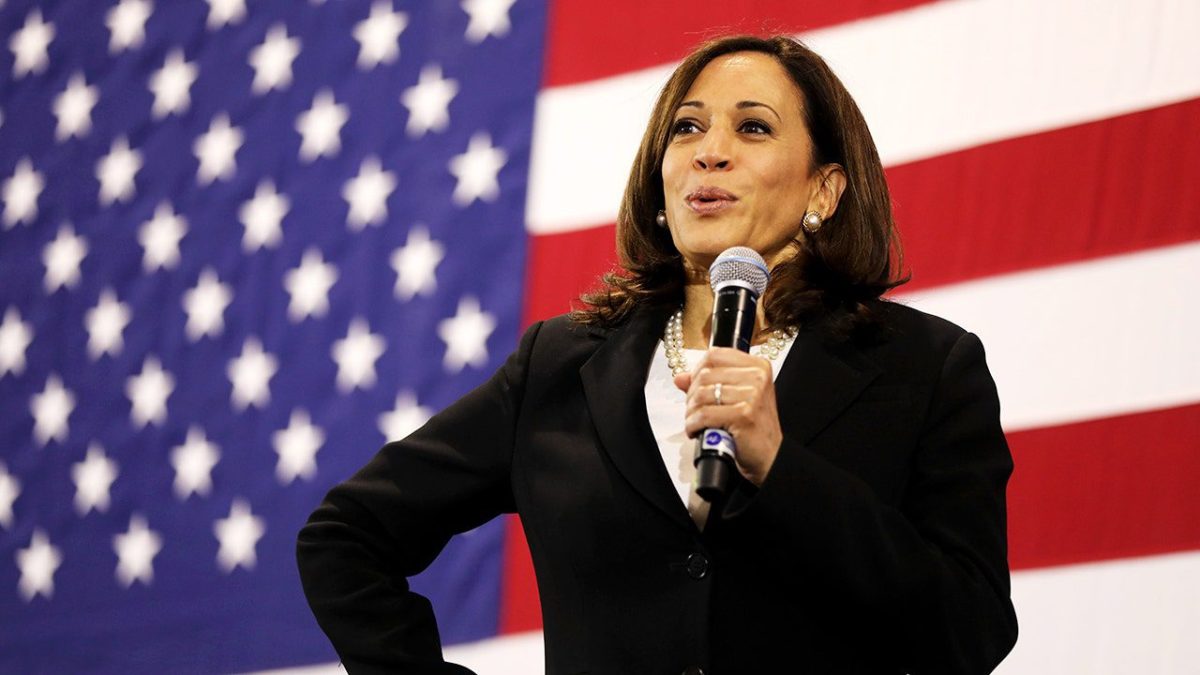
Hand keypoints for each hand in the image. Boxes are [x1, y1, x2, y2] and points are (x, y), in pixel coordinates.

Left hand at [673, 347, 781, 485]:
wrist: (770, 455)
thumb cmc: (753, 426)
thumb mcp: (736, 397)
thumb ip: (708, 383)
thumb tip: (680, 378)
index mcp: (758, 366)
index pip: (714, 355)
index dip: (697, 371)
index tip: (695, 387)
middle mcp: (757, 377)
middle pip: (704, 375)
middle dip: (691, 395)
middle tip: (694, 410)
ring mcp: (752, 395)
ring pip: (701, 395)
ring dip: (691, 412)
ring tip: (695, 422)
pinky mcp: (743, 414)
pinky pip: (703, 414)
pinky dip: (693, 424)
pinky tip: (695, 431)